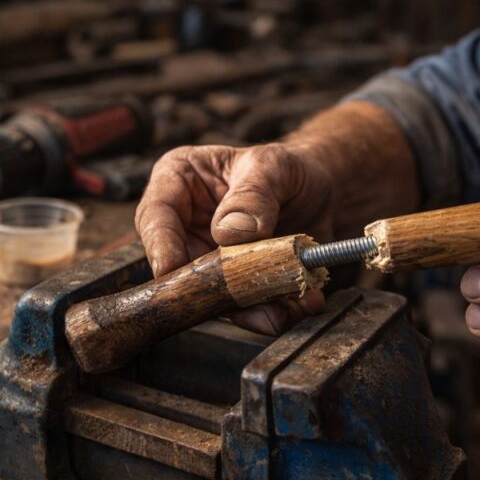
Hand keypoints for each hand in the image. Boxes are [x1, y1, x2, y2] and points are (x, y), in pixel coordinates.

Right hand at [136, 142, 334, 333]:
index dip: (161, 244)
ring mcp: (208, 259)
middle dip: (211, 288)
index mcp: (179, 181)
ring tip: (285, 307)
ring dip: (248, 307)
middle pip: (179, 266)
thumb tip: (230, 233)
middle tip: (244, 295)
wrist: (323, 193)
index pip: (155, 215)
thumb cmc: (290, 169)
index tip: (175, 267)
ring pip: (211, 296)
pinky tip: (300, 303)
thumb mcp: (274, 167)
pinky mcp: (233, 285)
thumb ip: (253, 195)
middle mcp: (186, 226)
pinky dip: (271, 311)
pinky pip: (243, 308)